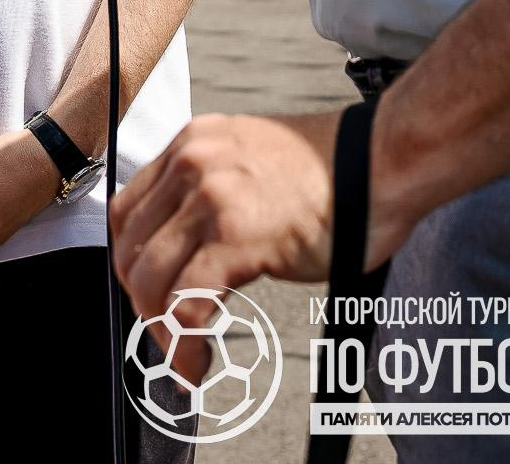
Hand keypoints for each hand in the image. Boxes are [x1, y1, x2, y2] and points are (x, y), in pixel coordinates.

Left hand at [111, 111, 360, 377]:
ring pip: (150, 282)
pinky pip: (187, 306)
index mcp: (193, 143)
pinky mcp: (236, 237)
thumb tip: (183, 251)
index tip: (148, 298)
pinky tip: (197, 366)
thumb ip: (211, 191)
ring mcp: (212, 198)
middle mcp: (193, 163)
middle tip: (165, 337)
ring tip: (184, 358)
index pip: (127, 211)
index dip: (130, 264)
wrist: (382, 161)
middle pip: (130, 249)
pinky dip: (184, 348)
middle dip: (142, 304)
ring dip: (159, 333)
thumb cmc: (333, 172)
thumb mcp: (251, 161)